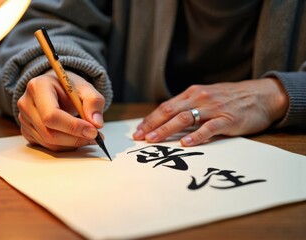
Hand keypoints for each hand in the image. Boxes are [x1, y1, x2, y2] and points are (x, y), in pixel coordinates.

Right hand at [17, 70, 104, 150]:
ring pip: (49, 142)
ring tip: (89, 136)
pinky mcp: (27, 131)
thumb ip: (94, 102)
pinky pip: (47, 146)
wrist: (56, 88)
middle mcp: (26, 104)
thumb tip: (96, 123)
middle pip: (49, 132)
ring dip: (73, 143)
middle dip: (76, 138)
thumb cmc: (69, 87)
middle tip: (96, 136)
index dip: (73, 127)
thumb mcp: (86, 87)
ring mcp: (24, 119)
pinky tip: (76, 137)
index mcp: (38, 87)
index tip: (93, 131)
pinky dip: (65, 145)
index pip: (52, 115)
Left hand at [133, 78, 287, 145]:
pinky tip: (185, 143)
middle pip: (170, 111)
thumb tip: (168, 121)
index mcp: (192, 93)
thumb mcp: (207, 97)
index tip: (138, 130)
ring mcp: (214, 108)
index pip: (166, 107)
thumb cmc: (232, 98)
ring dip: (167, 130)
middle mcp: (200, 98)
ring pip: (185, 118)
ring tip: (153, 140)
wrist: (262, 95)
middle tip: (139, 137)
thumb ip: (189, 106)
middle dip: (152, 125)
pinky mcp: (228, 119)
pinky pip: (209, 127)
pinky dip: (196, 136)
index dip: (151, 119)